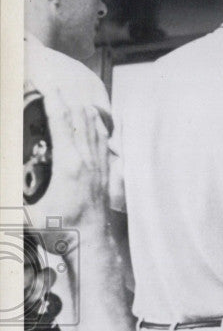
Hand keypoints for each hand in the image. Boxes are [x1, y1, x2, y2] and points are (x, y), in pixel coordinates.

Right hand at [26, 90, 109, 250]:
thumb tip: (3, 202)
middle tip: (57, 86)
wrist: (92, 243)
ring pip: (94, 133)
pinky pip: (104, 146)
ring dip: (85, 113)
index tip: (49, 88)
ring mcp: (99, 168)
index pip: (62, 126)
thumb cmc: (62, 231)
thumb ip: (11, 204)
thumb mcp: (29, 216)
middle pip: (79, 123)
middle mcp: (87, 162)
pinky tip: (98, 124)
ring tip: (77, 98)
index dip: (54, 104)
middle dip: (67, 102)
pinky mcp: (105, 176)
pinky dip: (100, 131)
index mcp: (69, 166)